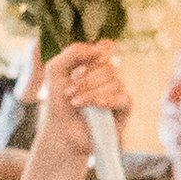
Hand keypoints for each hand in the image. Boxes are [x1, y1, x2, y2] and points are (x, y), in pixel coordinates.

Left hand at [25, 39, 131, 164]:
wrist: (61, 132)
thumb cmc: (58, 102)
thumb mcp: (56, 70)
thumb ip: (73, 52)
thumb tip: (100, 47)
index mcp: (95, 63)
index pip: (105, 48)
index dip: (93, 55)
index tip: (76, 70)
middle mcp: (109, 74)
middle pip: (108, 67)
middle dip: (85, 80)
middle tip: (68, 93)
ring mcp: (118, 90)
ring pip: (114, 82)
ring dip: (91, 93)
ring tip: (75, 104)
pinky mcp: (124, 108)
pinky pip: (123, 98)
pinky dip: (107, 100)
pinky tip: (95, 106)